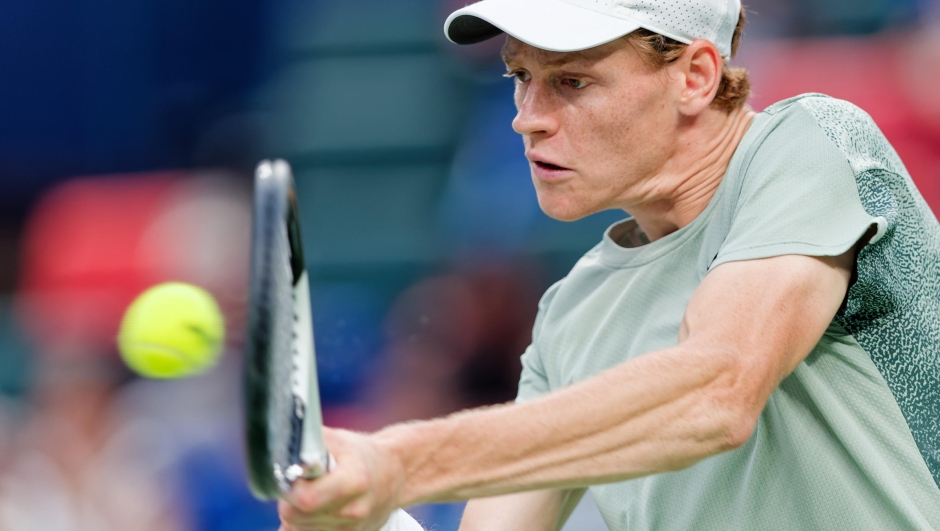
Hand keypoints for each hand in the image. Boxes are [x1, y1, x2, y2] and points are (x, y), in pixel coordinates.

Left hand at [279, 427, 405, 530]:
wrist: (393, 475)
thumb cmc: (361, 454)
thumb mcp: (338, 439)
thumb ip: (307, 441)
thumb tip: (279, 446)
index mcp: (353, 481)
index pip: (305, 498)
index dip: (290, 487)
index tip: (293, 475)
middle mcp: (353, 510)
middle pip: (295, 517)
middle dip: (289, 500)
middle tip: (299, 484)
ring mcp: (350, 529)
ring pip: (298, 529)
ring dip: (297, 514)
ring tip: (312, 494)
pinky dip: (305, 524)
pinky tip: (317, 508)